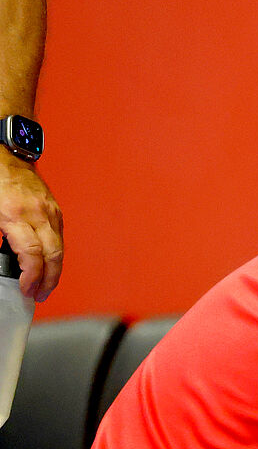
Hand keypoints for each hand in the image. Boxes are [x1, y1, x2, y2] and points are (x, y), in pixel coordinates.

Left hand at [0, 159, 61, 302]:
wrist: (6, 153)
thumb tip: (2, 260)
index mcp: (15, 214)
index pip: (33, 255)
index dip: (32, 277)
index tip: (27, 289)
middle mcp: (38, 214)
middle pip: (54, 256)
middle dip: (49, 280)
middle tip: (40, 295)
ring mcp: (50, 211)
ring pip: (61, 248)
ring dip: (55, 271)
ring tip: (45, 285)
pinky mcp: (55, 209)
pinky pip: (59, 237)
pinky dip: (56, 254)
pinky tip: (48, 263)